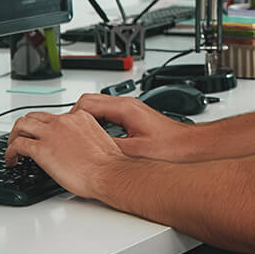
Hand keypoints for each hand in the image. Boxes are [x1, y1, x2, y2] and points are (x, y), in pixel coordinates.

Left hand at [5, 110, 125, 199]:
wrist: (108, 173)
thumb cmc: (108, 164)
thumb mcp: (97, 141)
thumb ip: (83, 137)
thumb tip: (74, 147)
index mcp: (79, 118)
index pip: (55, 117)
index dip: (45, 127)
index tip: (43, 137)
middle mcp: (64, 121)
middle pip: (34, 116)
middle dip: (25, 128)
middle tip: (22, 139)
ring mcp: (51, 134)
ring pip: (21, 125)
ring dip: (14, 136)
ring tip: (13, 149)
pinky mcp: (41, 149)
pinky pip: (17, 145)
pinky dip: (10, 152)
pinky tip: (12, 160)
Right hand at [70, 93, 194, 160]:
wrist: (191, 146)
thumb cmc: (171, 147)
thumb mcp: (134, 151)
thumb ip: (108, 146)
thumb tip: (87, 150)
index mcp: (125, 108)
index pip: (86, 104)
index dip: (70, 119)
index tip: (63, 132)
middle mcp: (127, 105)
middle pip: (89, 102)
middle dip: (74, 119)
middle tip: (67, 136)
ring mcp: (131, 110)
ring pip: (98, 109)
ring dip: (86, 122)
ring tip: (78, 140)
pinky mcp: (134, 118)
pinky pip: (108, 116)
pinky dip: (97, 126)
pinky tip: (97, 142)